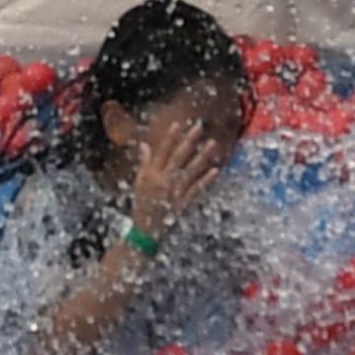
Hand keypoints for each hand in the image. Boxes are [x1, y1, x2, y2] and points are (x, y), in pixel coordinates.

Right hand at [125, 113, 225, 235]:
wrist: (145, 231)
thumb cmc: (142, 204)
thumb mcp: (139, 182)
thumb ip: (144, 162)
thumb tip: (144, 144)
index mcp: (151, 174)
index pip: (162, 152)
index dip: (170, 138)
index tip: (179, 124)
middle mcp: (163, 181)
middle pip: (178, 157)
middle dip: (189, 141)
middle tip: (199, 127)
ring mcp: (174, 192)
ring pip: (190, 170)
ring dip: (202, 156)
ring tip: (213, 143)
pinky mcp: (183, 203)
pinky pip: (196, 190)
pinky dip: (206, 180)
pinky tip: (215, 170)